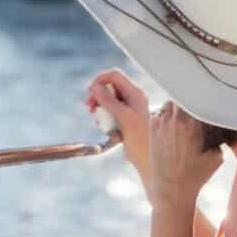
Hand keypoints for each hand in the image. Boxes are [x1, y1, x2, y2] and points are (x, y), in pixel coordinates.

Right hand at [86, 69, 149, 185]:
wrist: (147, 160)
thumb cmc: (140, 140)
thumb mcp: (122, 117)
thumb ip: (108, 101)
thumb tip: (94, 87)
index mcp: (135, 94)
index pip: (114, 76)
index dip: (100, 81)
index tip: (90, 92)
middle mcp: (132, 99)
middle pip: (109, 88)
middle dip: (97, 97)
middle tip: (89, 107)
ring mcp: (128, 109)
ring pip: (107, 102)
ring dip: (100, 109)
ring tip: (98, 121)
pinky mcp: (124, 120)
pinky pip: (110, 114)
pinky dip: (105, 119)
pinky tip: (106, 129)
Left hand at [149, 103, 222, 206]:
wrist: (172, 190)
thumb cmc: (195, 176)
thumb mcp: (217, 157)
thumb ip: (217, 140)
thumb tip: (217, 132)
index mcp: (194, 124)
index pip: (197, 99)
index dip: (201, 99)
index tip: (204, 102)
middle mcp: (176, 121)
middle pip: (181, 98)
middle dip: (187, 102)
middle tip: (192, 109)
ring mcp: (161, 125)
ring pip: (168, 105)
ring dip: (175, 108)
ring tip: (181, 118)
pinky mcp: (151, 133)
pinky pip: (157, 115)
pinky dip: (162, 117)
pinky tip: (169, 127)